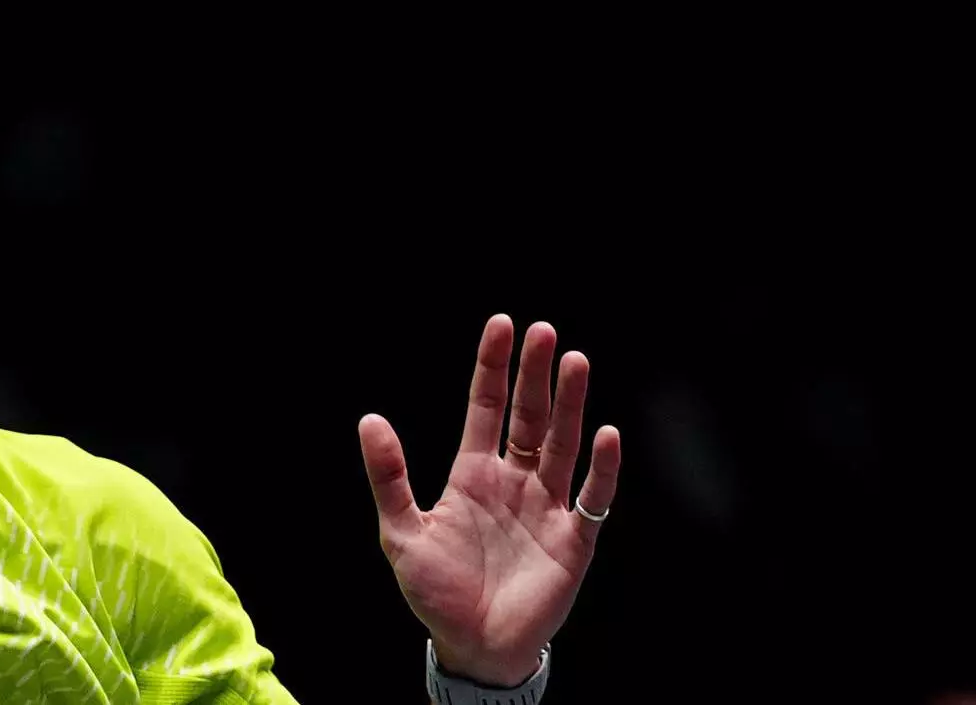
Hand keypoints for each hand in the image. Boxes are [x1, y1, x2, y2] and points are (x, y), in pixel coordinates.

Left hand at [359, 315, 622, 687]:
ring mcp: (546, 508)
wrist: (475, 649)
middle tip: (545, 332)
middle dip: (536, 374)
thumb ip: (389, 477)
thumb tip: (369, 420)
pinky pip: (592, 498)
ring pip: (563, 445)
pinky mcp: (573, 541)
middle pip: (530, 417)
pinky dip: (601, 467)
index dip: (492, 368)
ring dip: (570, 405)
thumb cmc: (437, 593)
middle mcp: (514, 482)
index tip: (501, 325)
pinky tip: (606, 434)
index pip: (486, 408)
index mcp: (473, 475)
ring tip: (576, 362)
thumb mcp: (402, 533)